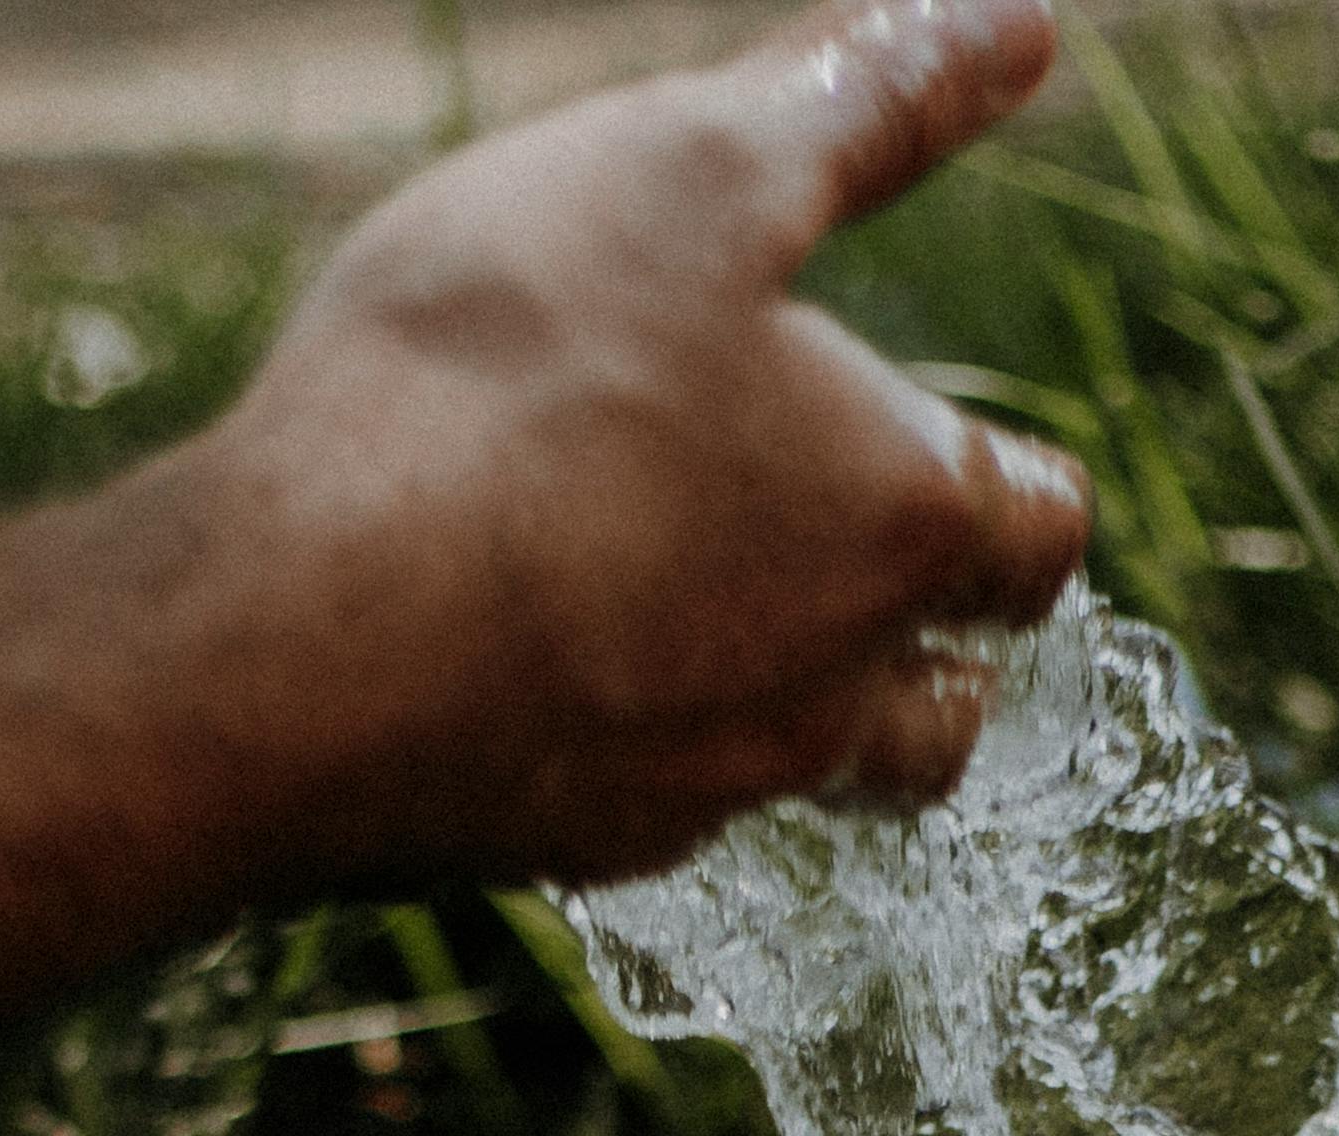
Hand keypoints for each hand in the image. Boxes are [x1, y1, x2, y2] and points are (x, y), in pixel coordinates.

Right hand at [118, 0, 1093, 888]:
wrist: (299, 643)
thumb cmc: (510, 385)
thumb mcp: (697, 170)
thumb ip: (865, 100)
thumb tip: (1014, 28)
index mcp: (900, 524)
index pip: (1039, 539)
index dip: (1021, 492)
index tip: (981, 459)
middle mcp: (828, 694)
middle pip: (945, 714)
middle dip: (935, 650)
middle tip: (881, 583)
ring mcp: (697, 796)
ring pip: (805, 782)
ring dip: (798, 718)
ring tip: (724, 634)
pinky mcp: (564, 849)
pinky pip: (643, 813)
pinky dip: (633, 748)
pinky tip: (551, 677)